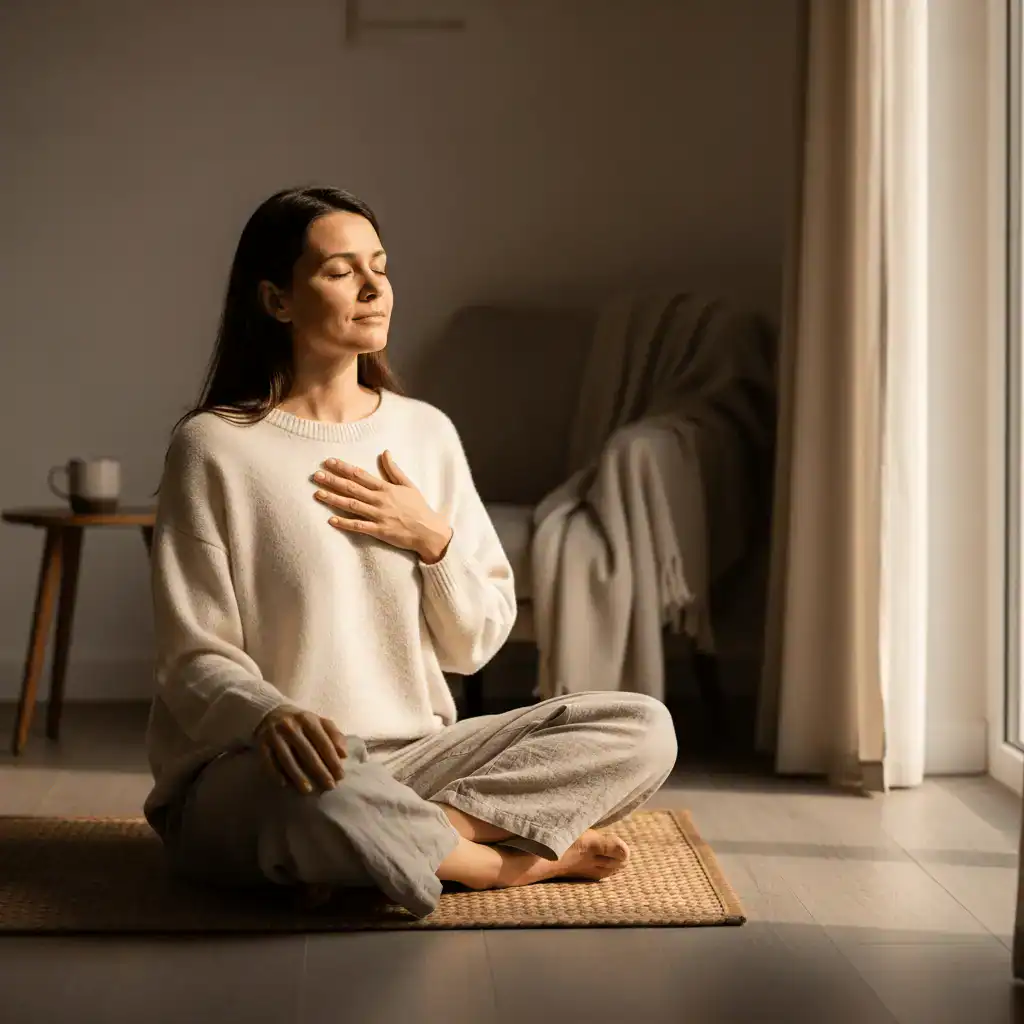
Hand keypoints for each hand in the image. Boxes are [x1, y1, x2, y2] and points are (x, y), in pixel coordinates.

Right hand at [254, 705, 347, 793]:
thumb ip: (334, 735)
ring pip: (287, 758)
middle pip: (307, 752)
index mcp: (307, 719)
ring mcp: (274, 735)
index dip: (332, 759)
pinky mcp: (261, 743)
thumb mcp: (318, 722)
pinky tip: (284, 784)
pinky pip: (268, 761)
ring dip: (298, 776)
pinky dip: (275, 773)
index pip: (323, 742)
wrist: (270, 712)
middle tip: (329, 786)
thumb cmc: (300, 722)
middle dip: (319, 771)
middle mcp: (290, 726)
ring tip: (308, 790)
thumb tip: (344, 754)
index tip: (340, 775)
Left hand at [311, 451, 453, 563]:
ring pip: (352, 505)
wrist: (429, 531)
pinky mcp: (379, 531)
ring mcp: (379, 516)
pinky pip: (359, 526)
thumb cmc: (419, 508)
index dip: (343, 468)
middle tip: (316, 475)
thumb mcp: (409, 485)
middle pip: (352, 488)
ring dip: (334, 499)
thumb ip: (394, 470)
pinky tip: (331, 520)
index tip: (329, 462)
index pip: (360, 475)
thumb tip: (385, 452)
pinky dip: (345, 523)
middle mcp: (380, 500)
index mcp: (386, 488)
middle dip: (333, 481)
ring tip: (318, 494)